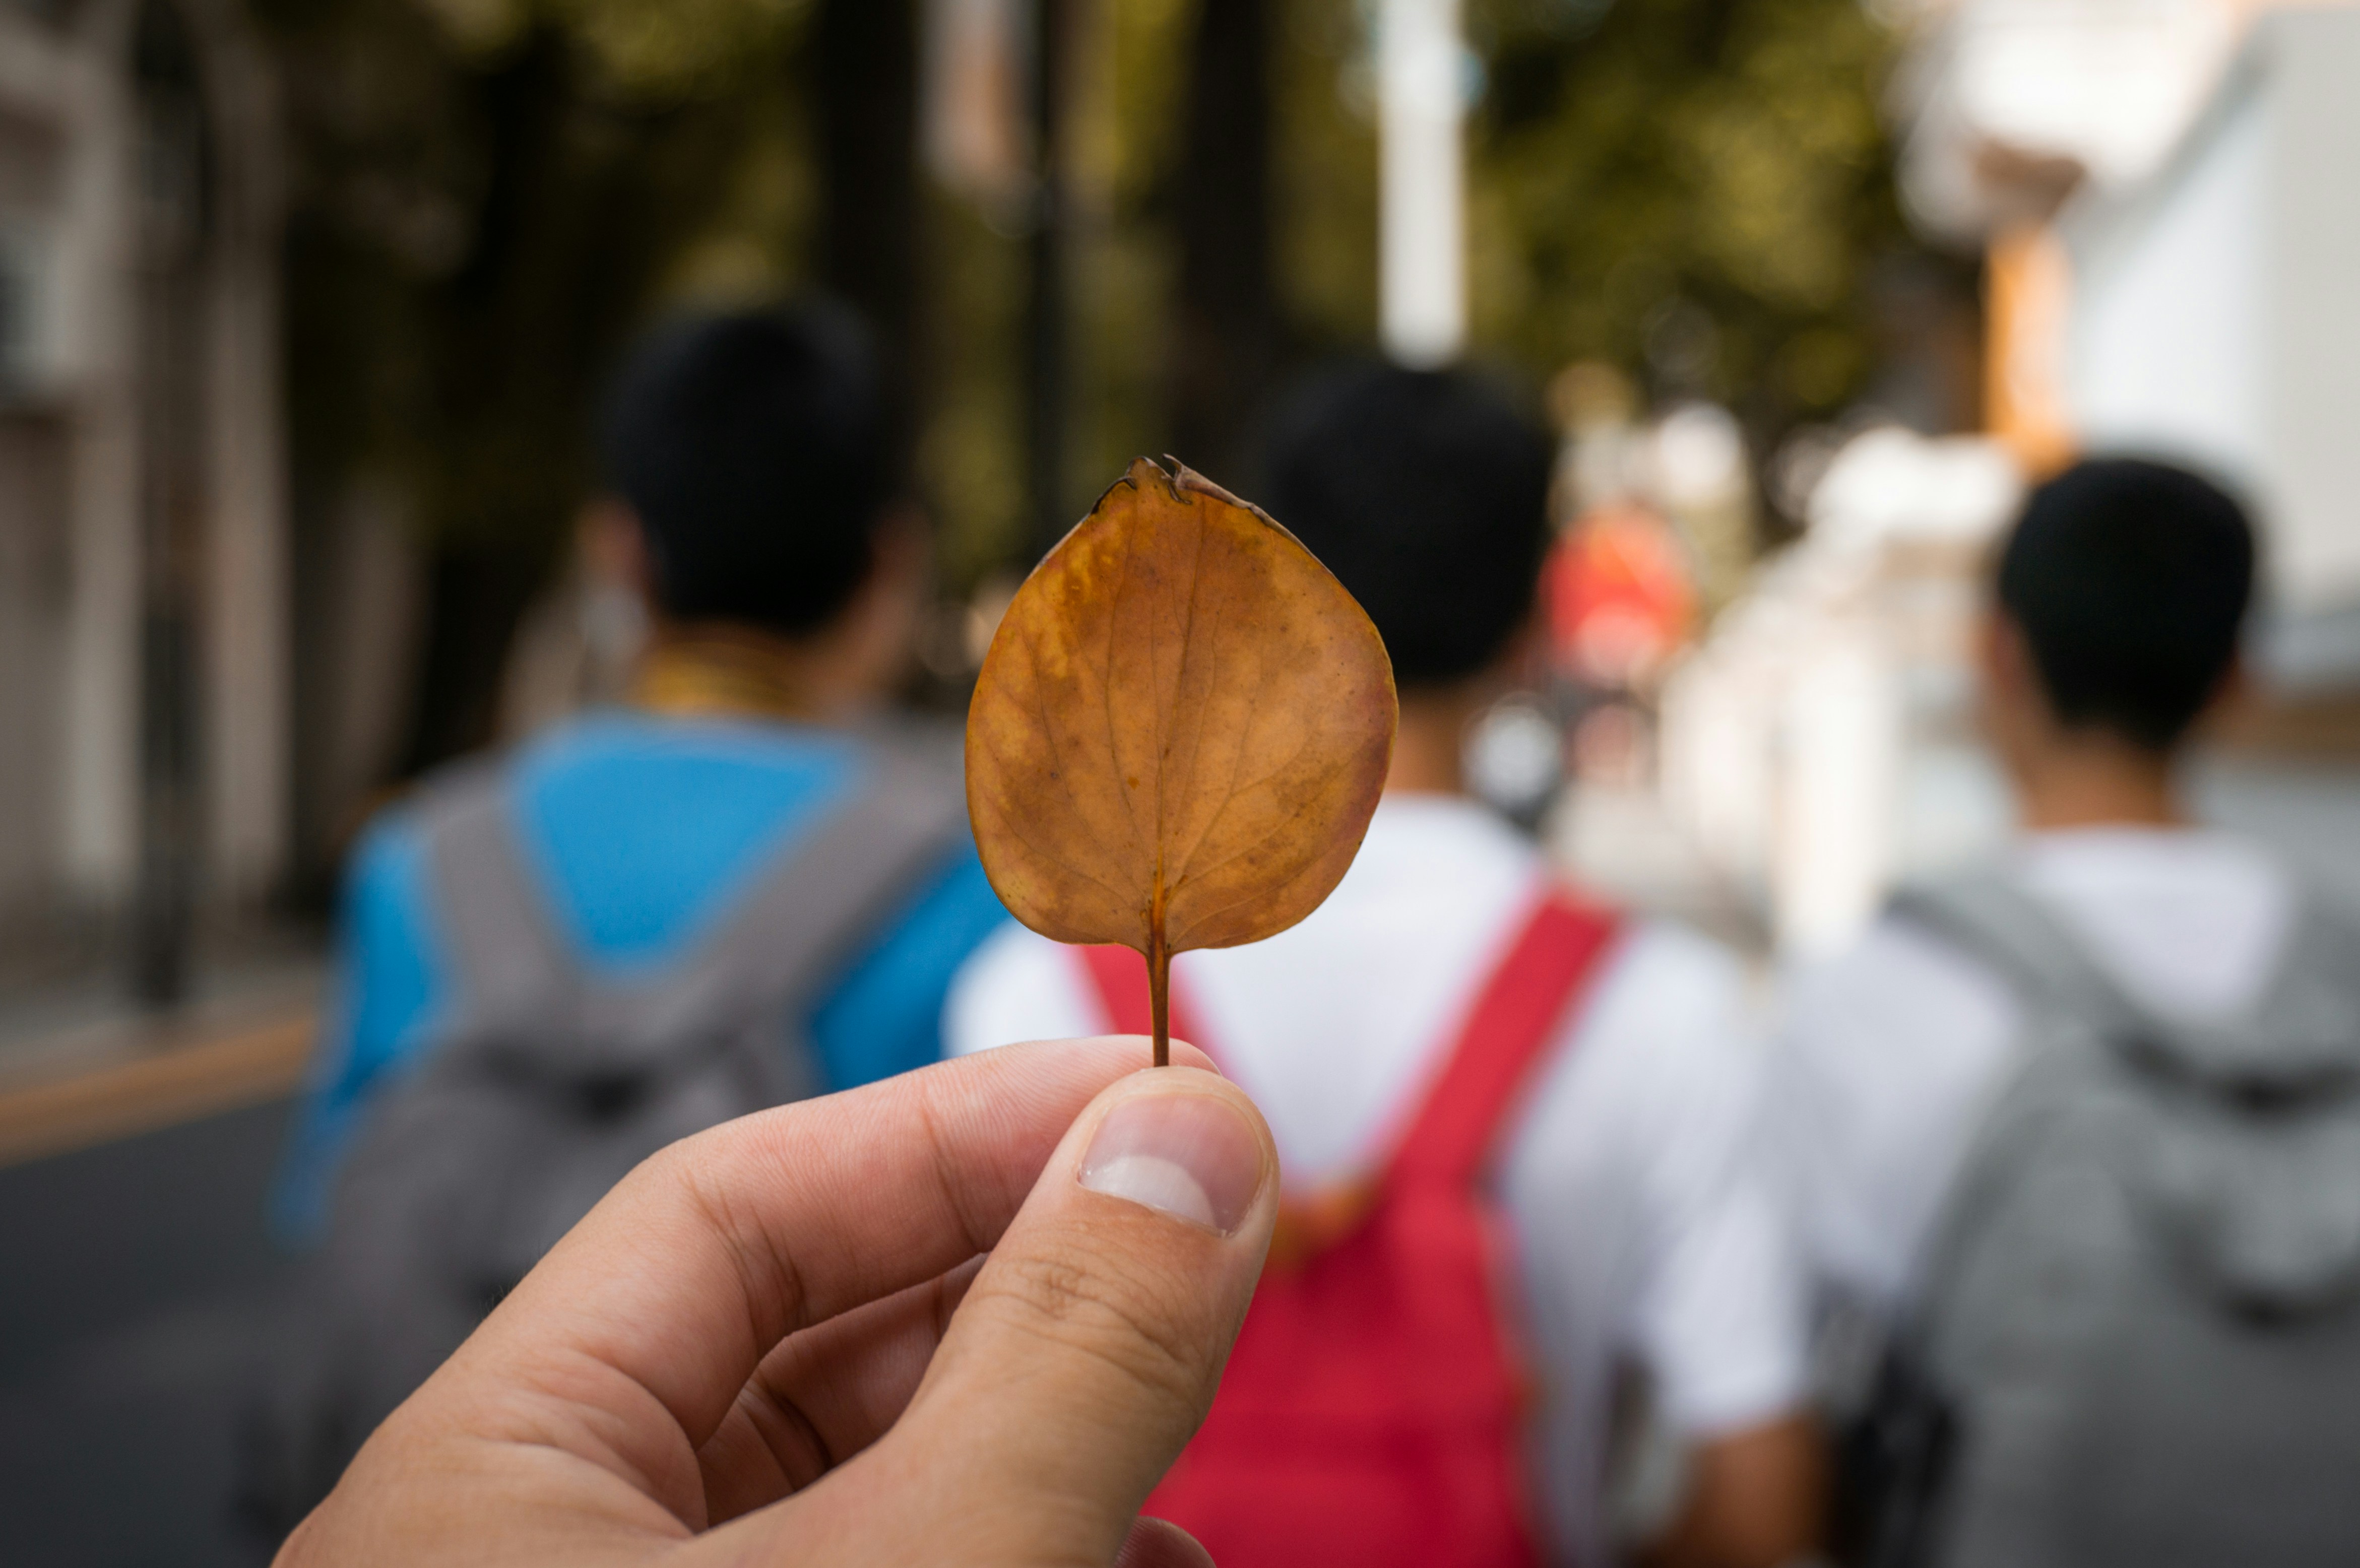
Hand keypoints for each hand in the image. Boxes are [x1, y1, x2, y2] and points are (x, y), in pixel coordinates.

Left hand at [277, 1037, 1277, 1566]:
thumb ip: (1054, 1364)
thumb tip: (1200, 1138)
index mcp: (486, 1486)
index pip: (729, 1204)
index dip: (954, 1123)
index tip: (1153, 1093)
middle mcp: (556, 1557)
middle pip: (815, 1340)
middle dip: (1029, 1275)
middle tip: (1201, 1227)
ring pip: (880, 1479)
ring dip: (1054, 1427)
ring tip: (1186, 1418)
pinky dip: (1032, 1542)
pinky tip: (1141, 1552)